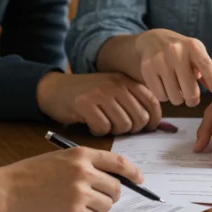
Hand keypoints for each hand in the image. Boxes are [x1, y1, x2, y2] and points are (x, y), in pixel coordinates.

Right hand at [0, 147, 142, 211]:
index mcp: (81, 155)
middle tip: (98, 197)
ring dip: (96, 207)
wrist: (6, 189)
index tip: (140, 179)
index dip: (133, 172)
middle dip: (111, 195)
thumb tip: (114, 178)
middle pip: (116, 188)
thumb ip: (86, 164)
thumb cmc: (31, 174)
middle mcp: (84, 172)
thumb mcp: (61, 158)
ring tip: (75, 203)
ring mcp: (79, 193)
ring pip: (106, 205)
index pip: (119, 162)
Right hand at [38, 72, 160, 134]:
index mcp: (125, 80)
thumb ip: (133, 102)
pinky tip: (91, 125)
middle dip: (132, 129)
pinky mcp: (85, 104)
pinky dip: (98, 131)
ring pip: (123, 125)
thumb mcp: (113, 90)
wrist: (55, 89)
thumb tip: (156, 125)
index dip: (154, 120)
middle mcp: (115, 84)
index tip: (148, 128)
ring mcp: (100, 93)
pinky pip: (103, 127)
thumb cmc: (87, 95)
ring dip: (114, 131)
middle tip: (119, 128)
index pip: (152, 102)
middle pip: (139, 117)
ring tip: (104, 124)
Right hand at [133, 29, 211, 104]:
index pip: (206, 65)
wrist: (153, 40)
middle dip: (192, 99)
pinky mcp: (147, 69)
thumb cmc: (183, 52)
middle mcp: (176, 51)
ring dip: (177, 98)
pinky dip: (164, 96)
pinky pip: (161, 96)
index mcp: (194, 47)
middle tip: (191, 97)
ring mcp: (160, 60)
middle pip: (190, 91)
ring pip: (175, 97)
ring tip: (176, 87)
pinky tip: (165, 85)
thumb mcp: (198, 56)